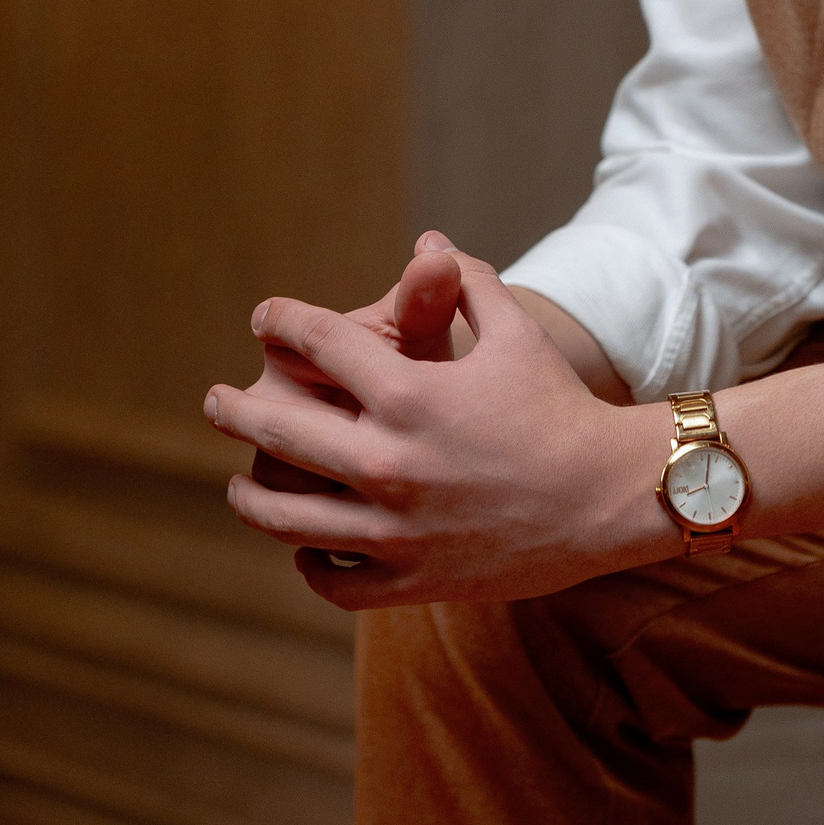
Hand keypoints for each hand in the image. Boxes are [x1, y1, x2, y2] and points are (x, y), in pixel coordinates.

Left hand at [204, 237, 672, 607]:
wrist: (608, 496)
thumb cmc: (559, 405)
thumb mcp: (514, 333)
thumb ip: (465, 284)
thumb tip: (428, 244)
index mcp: (409, 394)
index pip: (319, 343)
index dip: (283, 322)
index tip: (264, 317)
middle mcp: (389, 461)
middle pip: (279, 431)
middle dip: (236, 409)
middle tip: (214, 400)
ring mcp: (394, 529)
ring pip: (288, 519)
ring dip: (252, 497)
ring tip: (238, 484)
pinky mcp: (411, 579)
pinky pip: (334, 579)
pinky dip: (311, 563)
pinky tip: (304, 546)